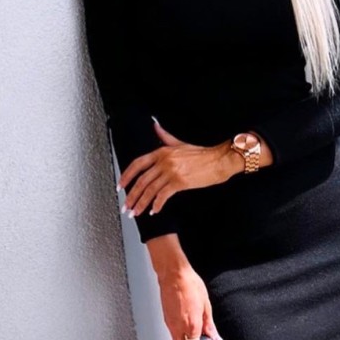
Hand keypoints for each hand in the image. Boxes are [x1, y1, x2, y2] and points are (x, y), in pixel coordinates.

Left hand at [119, 119, 242, 217]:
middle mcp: (164, 161)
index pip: (137, 164)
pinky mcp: (179, 182)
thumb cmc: (202, 154)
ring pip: (149, 190)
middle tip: (126, 207)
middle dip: (131, 196)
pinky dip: (156, 205)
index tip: (120, 187)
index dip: (126, 177)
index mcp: (161, 151)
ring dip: (141, 204)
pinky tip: (154, 211)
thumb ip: (165, 136)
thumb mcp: (180, 143)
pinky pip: (162, 196)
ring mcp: (171, 171)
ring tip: (136, 213)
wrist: (220, 160)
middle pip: (141, 181)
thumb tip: (155, 126)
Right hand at [148, 239, 226, 339]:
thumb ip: (210, 327)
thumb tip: (216, 339)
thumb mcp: (206, 306)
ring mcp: (170, 325)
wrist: (174, 276)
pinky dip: (180, 336)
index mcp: (191, 325)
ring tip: (194, 334)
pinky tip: (186, 326)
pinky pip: (172, 335)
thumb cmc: (190, 285)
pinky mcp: (166, 320)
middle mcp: (178, 328)